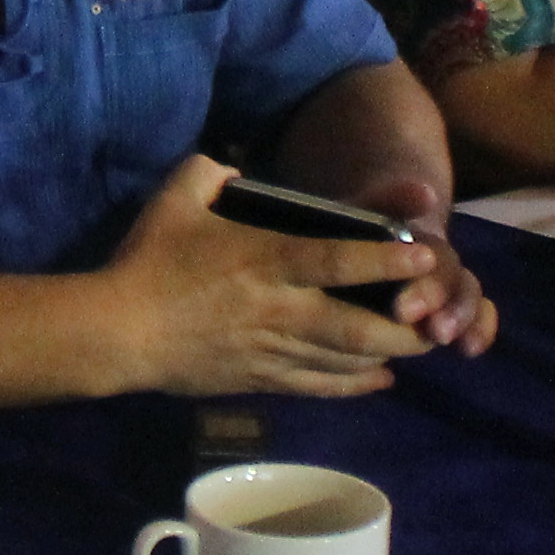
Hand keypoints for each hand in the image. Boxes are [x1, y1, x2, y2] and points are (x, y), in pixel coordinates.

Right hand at [98, 156, 484, 400]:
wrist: (118, 332)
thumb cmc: (148, 261)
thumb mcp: (175, 197)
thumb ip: (209, 171)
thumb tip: (234, 167)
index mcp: (264, 261)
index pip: (336, 261)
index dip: (384, 260)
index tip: (423, 255)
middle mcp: (278, 310)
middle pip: (356, 328)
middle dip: (404, 329)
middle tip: (435, 322)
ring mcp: (270, 351)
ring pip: (342, 361)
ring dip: (386, 357)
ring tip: (417, 349)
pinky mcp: (258, 380)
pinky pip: (316, 387)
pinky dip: (352, 386)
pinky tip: (379, 381)